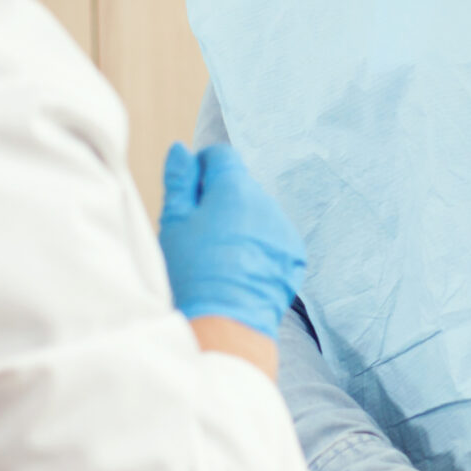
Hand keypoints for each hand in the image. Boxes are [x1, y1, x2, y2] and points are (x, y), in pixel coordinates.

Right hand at [157, 143, 308, 337]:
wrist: (226, 321)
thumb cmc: (193, 271)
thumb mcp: (175, 223)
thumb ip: (179, 181)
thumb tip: (181, 149)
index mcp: (235, 189)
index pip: (222, 156)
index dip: (202, 168)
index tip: (190, 192)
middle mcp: (266, 203)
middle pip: (241, 186)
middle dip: (221, 199)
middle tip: (199, 231)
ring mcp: (284, 228)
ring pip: (258, 212)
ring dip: (241, 222)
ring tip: (219, 255)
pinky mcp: (294, 254)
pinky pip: (273, 238)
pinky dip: (258, 245)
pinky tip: (239, 268)